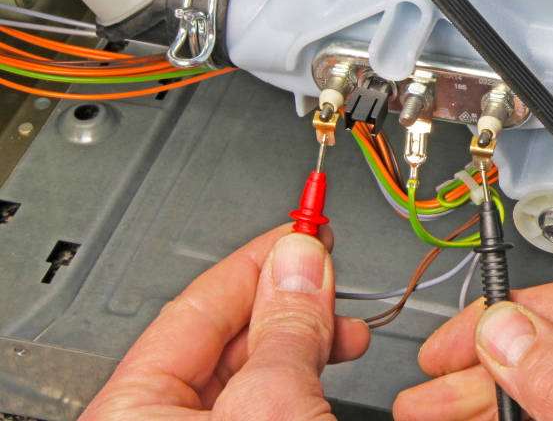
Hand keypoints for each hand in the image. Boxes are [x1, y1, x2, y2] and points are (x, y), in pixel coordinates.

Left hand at [81, 224, 370, 419]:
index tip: (303, 228)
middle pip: (225, 339)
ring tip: (347, 326)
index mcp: (128, 413)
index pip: (194, 309)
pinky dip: (304, 377)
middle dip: (290, 302)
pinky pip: (266, 402)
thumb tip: (299, 260)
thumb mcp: (273, 402)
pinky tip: (334, 358)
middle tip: (327, 270)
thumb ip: (285, 327)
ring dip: (308, 341)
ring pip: (252, 373)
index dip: (257, 261)